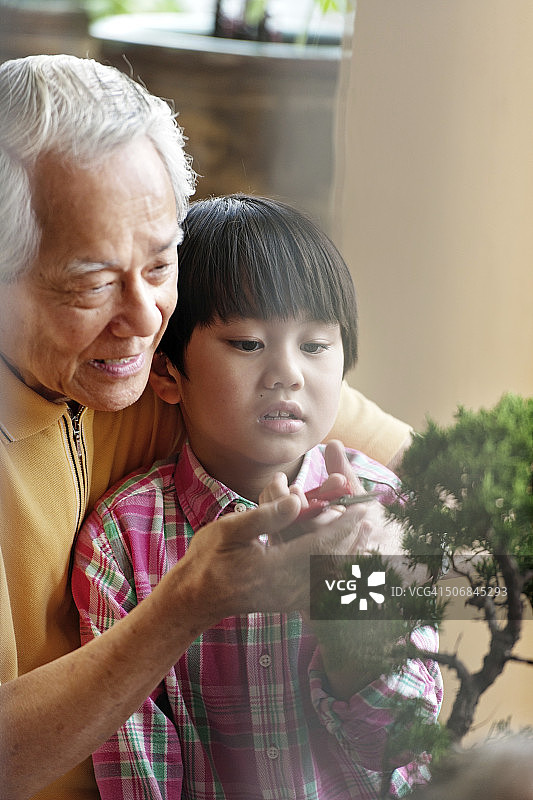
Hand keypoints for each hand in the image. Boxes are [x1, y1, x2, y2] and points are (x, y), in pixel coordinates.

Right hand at [168, 490, 377, 626]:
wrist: (196, 597)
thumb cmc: (209, 558)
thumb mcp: (229, 530)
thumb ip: (266, 517)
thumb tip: (298, 500)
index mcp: (275, 568)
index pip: (320, 545)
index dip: (343, 525)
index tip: (360, 507)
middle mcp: (288, 588)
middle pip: (332, 562)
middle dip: (352, 536)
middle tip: (370, 515)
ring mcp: (290, 599)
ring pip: (330, 575)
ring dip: (348, 551)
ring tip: (363, 531)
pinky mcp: (289, 602)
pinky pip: (322, 585)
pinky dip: (336, 566)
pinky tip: (344, 554)